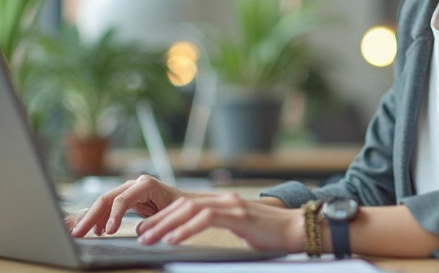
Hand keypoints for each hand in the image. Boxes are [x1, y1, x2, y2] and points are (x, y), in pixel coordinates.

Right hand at [70, 175, 185, 237]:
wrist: (188, 203)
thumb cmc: (183, 209)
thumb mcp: (172, 215)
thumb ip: (156, 220)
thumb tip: (139, 231)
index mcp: (146, 184)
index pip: (122, 199)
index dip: (112, 215)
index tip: (107, 232)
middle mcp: (134, 184)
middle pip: (106, 199)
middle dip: (90, 216)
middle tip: (78, 233)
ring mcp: (129, 190)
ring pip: (104, 203)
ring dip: (90, 218)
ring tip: (79, 233)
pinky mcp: (128, 198)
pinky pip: (109, 207)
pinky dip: (100, 218)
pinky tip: (95, 230)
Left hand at [134, 193, 304, 252]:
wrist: (298, 230)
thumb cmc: (272, 235)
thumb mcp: (241, 231)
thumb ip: (223, 229)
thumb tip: (206, 239)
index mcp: (222, 202)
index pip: (186, 205)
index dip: (164, 216)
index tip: (147, 230)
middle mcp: (224, 199)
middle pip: (182, 204)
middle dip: (158, 220)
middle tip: (140, 234)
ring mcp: (231, 205)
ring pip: (189, 209)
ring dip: (166, 224)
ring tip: (149, 238)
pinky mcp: (238, 215)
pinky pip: (205, 219)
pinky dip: (186, 229)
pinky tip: (172, 239)